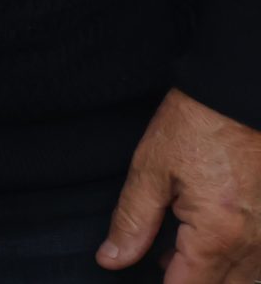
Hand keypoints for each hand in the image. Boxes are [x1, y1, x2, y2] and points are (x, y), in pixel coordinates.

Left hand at [101, 88, 260, 280]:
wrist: (240, 93)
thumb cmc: (196, 125)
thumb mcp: (150, 169)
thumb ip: (131, 221)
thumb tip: (112, 259)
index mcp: (218, 236)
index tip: (141, 275)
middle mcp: (254, 244)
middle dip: (189, 280)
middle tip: (159, 258)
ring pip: (246, 278)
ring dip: (214, 273)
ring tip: (179, 248)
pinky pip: (260, 258)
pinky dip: (236, 257)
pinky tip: (209, 238)